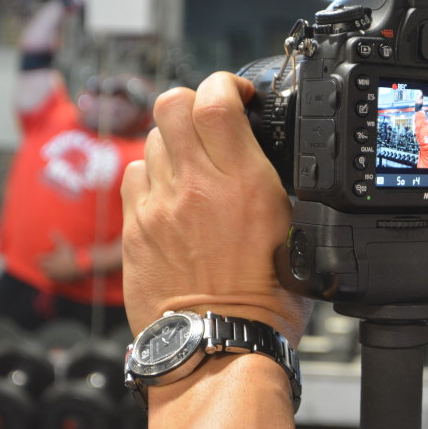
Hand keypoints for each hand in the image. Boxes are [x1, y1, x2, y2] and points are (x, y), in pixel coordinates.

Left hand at [38, 232, 83, 282]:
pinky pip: (55, 279)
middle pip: (42, 267)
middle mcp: (52, 268)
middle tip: (38, 264)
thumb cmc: (72, 254)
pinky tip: (54, 277)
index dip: (38, 258)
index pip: (40, 259)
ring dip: (46, 272)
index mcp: (51, 260)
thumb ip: (57, 238)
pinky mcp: (62, 279)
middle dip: (41, 265)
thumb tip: (52, 229)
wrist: (81, 265)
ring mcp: (57, 274)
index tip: (35, 257)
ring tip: (45, 271)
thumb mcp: (64, 245)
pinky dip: (53, 277)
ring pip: (47, 274)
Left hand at [121, 72, 312, 344]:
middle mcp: (197, 186)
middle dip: (192, 100)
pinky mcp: (134, 229)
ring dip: (173, 140)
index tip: (239, 94)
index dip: (227, 84)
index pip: (218, 99)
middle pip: (172, 103)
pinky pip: (134, 176)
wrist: (219, 345)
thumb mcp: (293, 230)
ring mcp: (159, 205)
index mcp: (245, 183)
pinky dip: (152, 174)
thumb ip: (270, 182)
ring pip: (151, 138)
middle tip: (210, 118)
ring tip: (192, 164)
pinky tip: (170, 194)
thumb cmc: (266, 300)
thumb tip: (259, 153)